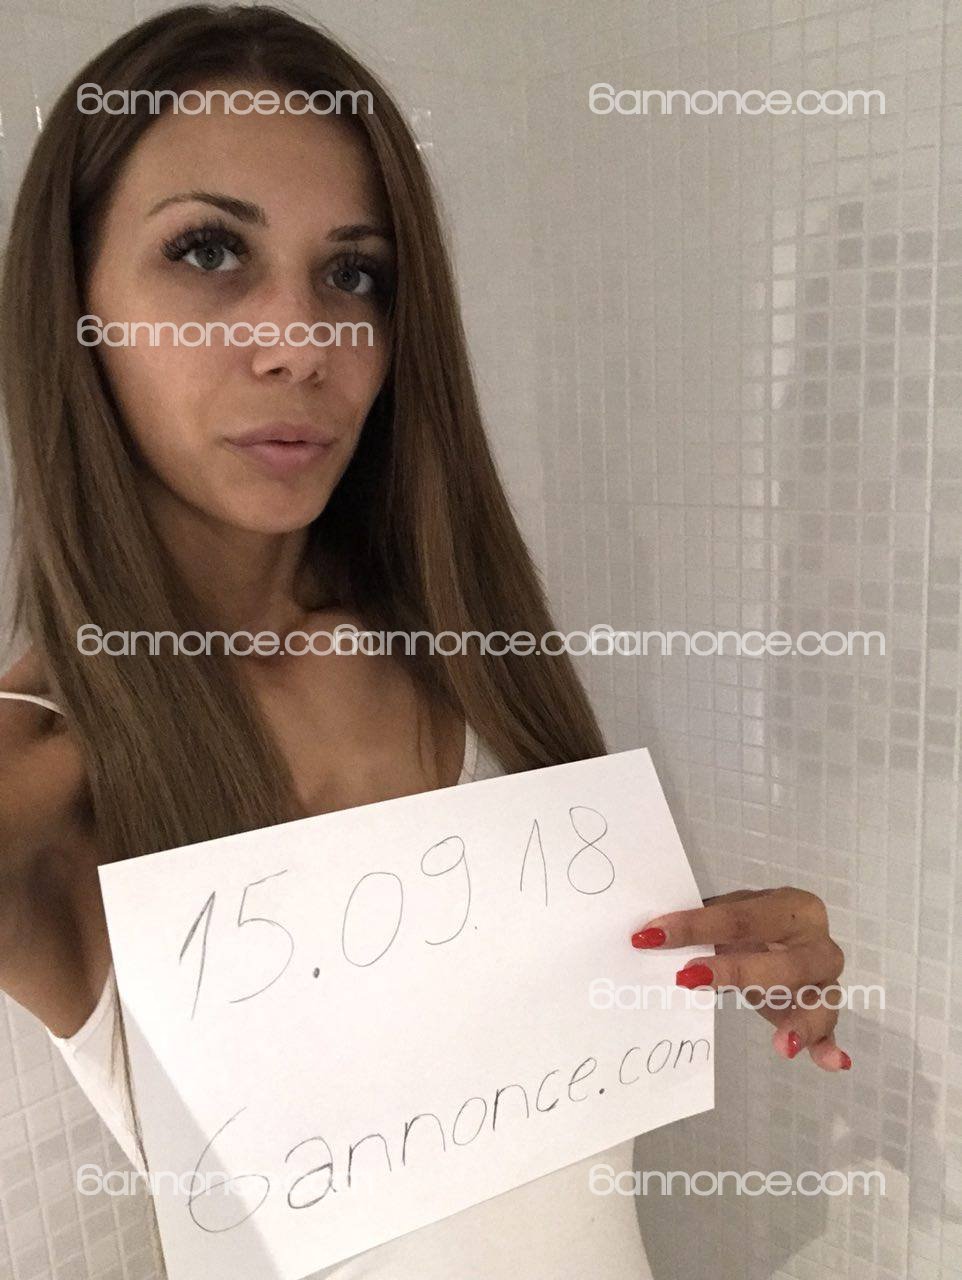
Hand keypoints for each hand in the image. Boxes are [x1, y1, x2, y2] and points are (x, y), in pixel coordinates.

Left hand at [630, 887, 850, 1071]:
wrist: (779, 933)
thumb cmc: (749, 924)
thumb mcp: (728, 914)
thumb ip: (700, 927)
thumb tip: (649, 937)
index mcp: (791, 907)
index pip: (741, 917)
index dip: (695, 926)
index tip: (651, 937)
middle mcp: (817, 941)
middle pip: (787, 961)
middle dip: (737, 971)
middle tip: (687, 978)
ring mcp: (827, 979)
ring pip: (821, 999)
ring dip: (802, 1022)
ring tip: (783, 1046)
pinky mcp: (824, 1010)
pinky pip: (831, 1031)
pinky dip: (830, 1048)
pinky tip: (831, 1063)